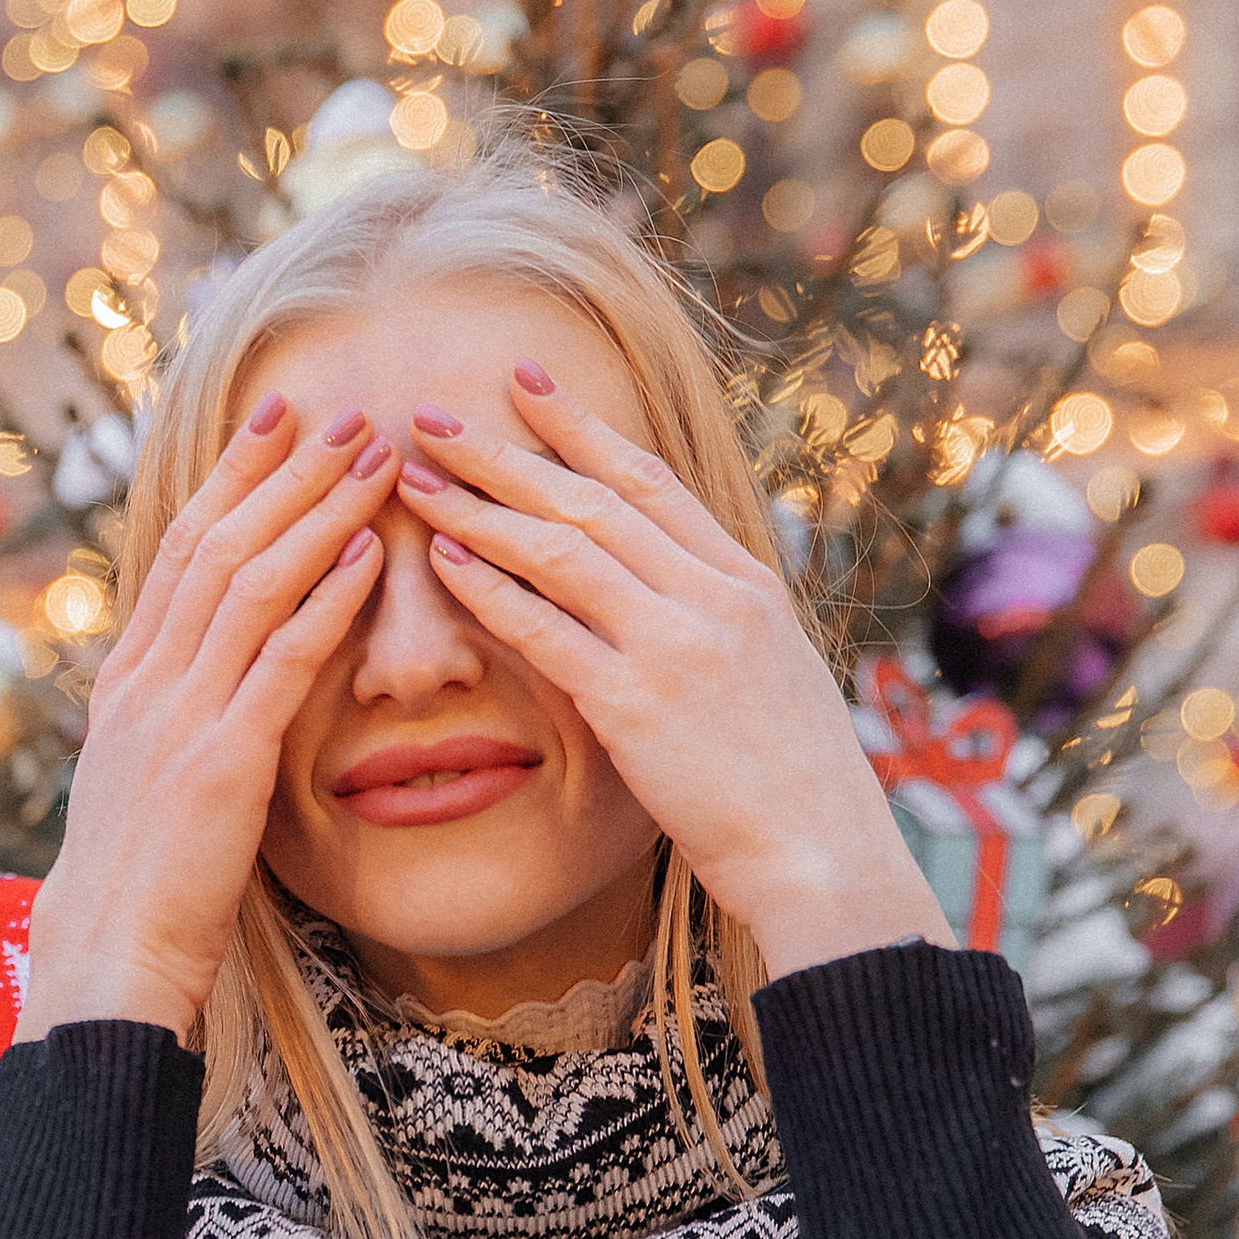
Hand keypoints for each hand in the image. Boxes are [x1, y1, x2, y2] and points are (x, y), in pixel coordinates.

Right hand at [19, 398, 399, 1041]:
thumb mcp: (141, 778)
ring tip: (373, 458)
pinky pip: (281, 661)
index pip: (181, 549)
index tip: (276, 419)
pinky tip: (368, 556)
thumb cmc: (135, 880)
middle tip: (343, 412)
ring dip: (318, 512)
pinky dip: (326, 600)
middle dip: (284, 470)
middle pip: (218, 543)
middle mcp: (148, 681)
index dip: (232, 476)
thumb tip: (204, 675)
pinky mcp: (222, 763)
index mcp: (128, 680)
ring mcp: (180, 716)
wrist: (107, 951)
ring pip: (252, 582)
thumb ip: (171, 715)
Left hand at [397, 372, 951, 980]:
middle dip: (505, 452)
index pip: (650, 482)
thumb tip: (677, 596)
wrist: (823, 852)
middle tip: (432, 415)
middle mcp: (711, 597)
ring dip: (479, 509)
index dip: (580, 429)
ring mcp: (675, 645)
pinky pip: (548, 630)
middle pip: (590, 499)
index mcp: (746, 582)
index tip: (524, 386)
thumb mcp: (772, 675)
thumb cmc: (794, 783)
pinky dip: (491, 591)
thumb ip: (723, 623)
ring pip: (561, 551)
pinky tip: (443, 562)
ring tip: (416, 479)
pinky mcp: (637, 705)